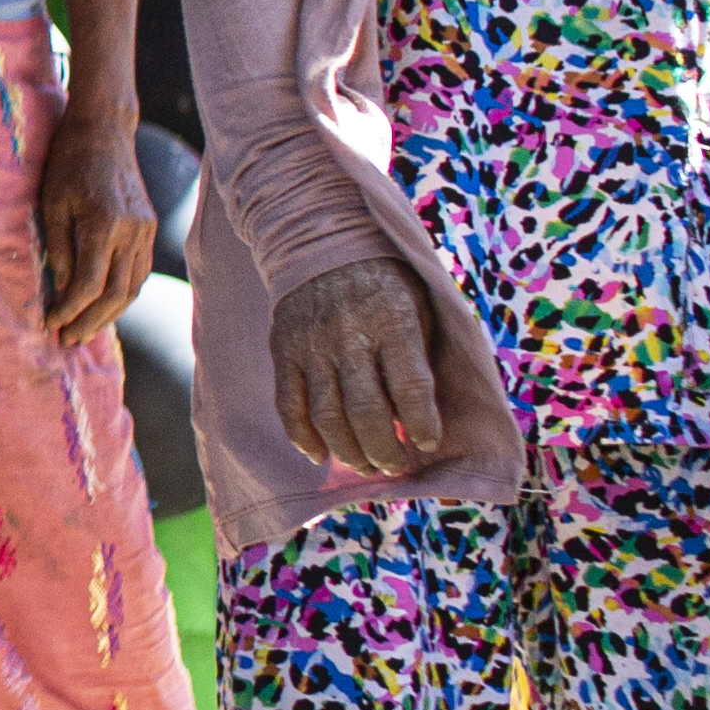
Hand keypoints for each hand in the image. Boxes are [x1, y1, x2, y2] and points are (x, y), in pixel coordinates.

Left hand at [34, 103, 157, 345]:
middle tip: (68, 341)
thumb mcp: (52, 204)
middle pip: (116, 293)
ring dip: (110, 314)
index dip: (70, 309)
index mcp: (106, 224)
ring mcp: (146, 229)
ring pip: (133, 286)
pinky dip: (122, 293)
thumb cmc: (68, 163)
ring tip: (84, 330)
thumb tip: (63, 291)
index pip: (90, 284)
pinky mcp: (150, 227)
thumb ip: (60, 249)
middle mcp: (133, 231)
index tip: (51, 324)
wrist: (104, 130)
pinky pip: (139, 270)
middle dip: (91, 322)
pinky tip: (103, 305)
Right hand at [268, 257, 448, 474]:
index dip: (421, 425)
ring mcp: (311, 344)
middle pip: (367, 411)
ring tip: (366, 467)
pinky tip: (320, 455)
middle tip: (395, 468)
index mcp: (393, 320)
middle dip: (384, 450)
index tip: (427, 445)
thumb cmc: (386, 283)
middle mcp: (350, 334)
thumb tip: (420, 417)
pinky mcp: (283, 350)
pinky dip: (303, 437)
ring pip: (327, 416)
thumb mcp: (418, 305)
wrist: (324, 240)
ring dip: (349, 452)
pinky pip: (289, 405)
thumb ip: (419, 355)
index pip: (410, 387)